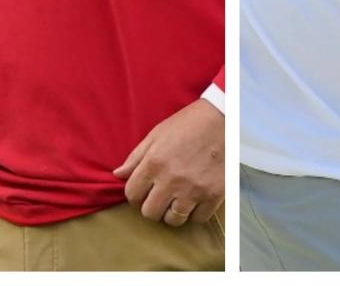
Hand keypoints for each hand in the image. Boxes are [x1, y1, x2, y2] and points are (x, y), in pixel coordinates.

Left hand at [112, 98, 223, 225]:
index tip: (143, 191)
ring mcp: (193, 190)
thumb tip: (118, 174)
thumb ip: (135, 157)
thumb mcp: (156, 134)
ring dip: (172, 212)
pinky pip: (197, 219)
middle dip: (151, 206)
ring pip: (173, 220)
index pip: (132, 195)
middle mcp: (171, 180)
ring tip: (177, 198)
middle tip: (159, 196)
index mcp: (154, 163)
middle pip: (150, 213)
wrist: (221, 119)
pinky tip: (194, 198)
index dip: (135, 195)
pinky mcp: (213, 196)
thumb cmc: (186, 125)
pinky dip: (194, 213)